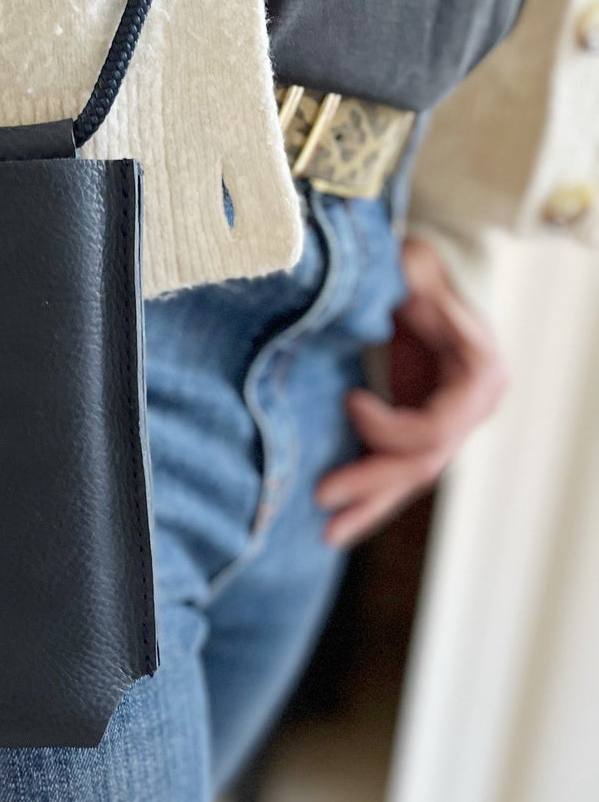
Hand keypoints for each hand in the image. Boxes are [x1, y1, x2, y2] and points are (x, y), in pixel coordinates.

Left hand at [315, 236, 506, 547]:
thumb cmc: (415, 267)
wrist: (420, 276)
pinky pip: (396, 471)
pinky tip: (338, 523)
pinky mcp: (421, 431)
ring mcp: (448, 424)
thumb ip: (411, 284)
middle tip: (321, 495)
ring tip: (327, 534)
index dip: (390, 426)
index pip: (437, 426)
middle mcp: (470, 408)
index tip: (348, 400)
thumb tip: (393, 298)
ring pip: (409, 478)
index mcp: (479, 375)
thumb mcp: (414, 266)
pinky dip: (369, 495)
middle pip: (422, 462)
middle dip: (370, 481)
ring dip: (367, 505)